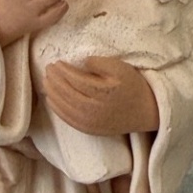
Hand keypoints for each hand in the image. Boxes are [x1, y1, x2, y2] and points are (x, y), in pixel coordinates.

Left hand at [42, 57, 159, 134]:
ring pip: (64, 107)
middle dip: (54, 80)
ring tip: (46, 82)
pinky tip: (51, 99)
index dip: (62, 71)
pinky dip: (57, 109)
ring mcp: (90, 122)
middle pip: (67, 93)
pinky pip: (68, 119)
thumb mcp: (121, 68)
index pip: (74, 80)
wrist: (146, 112)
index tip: (56, 62)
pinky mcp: (89, 130)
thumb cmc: (133, 86)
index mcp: (102, 92)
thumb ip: (100, 62)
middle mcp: (94, 110)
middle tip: (48, 69)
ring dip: (52, 93)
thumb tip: (81, 62)